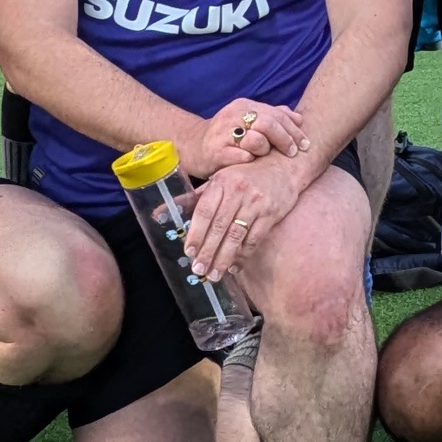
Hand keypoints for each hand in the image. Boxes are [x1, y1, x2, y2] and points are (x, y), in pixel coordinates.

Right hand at [180, 98, 305, 182]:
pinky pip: (242, 157)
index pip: (277, 114)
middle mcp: (233, 116)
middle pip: (269, 124)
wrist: (193, 147)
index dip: (294, 129)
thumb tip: (298, 118)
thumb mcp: (247, 121)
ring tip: (265, 155)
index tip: (306, 144)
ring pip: (257, 140)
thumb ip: (272, 116)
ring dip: (266, 150)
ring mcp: (223, 134)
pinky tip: (252, 164)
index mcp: (243, 106)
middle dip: (286, 140)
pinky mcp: (216, 152)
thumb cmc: (227, 136)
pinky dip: (251, 161)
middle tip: (294, 152)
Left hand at [182, 145, 314, 284]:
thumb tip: (158, 213)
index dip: (195, 234)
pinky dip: (243, 254)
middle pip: (219, 227)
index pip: (204, 212)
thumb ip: (192, 198)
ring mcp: (256, 203)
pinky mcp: (271, 213)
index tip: (189, 252)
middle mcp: (237, 191)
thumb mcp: (218, 180)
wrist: (283, 167)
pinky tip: (235, 265)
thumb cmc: (245, 175)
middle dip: (207, 252)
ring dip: (224, 258)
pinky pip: (254, 238)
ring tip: (215, 274)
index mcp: (221, 183)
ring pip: (236, 236)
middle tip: (199, 270)